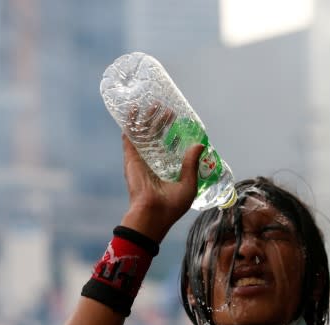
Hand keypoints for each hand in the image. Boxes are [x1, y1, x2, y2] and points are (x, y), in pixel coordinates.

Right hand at [119, 106, 202, 241]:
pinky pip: (130, 136)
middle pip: (158, 137)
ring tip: (154, 105)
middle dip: (163, 123)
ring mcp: (142, 159)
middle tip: (169, 111)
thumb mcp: (189, 184)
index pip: (171, 148)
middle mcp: (154, 163)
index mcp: (167, 170)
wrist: (152, 214)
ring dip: (148, 119)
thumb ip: (192, 164)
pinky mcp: (131, 158)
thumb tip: (200, 145)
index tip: (182, 123)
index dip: (176, 135)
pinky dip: (130, 122)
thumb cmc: (172, 206)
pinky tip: (132, 109)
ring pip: (145, 134)